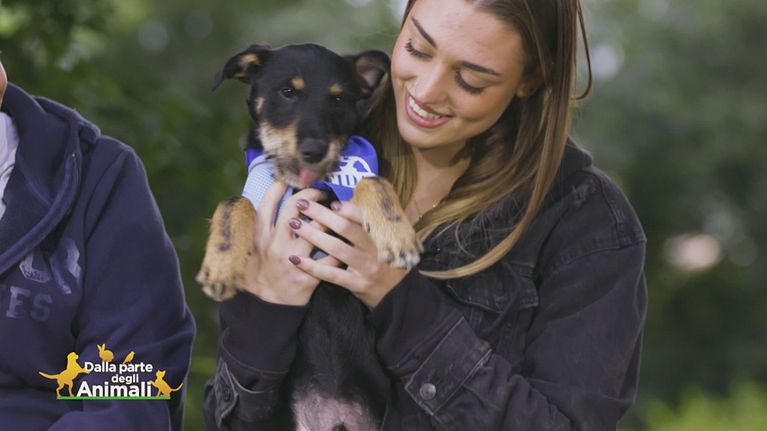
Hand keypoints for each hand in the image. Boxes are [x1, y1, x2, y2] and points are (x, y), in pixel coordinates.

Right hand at [244, 183, 340, 305]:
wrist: (268, 306)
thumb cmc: (263, 273)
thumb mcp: (256, 248)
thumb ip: (264, 227)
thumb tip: (275, 203)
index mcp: (261, 238)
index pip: (266, 206)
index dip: (277, 189)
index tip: (287, 180)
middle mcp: (275, 246)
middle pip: (293, 211)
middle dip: (310, 195)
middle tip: (321, 190)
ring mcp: (292, 261)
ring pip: (316, 230)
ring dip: (329, 218)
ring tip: (337, 210)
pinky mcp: (307, 277)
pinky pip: (330, 258)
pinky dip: (339, 248)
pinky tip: (346, 239)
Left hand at [287, 199, 410, 308]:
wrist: (398, 294)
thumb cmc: (388, 263)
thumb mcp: (389, 240)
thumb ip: (373, 223)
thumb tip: (352, 201)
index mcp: (382, 235)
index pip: (363, 216)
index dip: (346, 207)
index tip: (329, 200)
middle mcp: (375, 249)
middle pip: (345, 228)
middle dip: (321, 214)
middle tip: (302, 204)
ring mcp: (366, 267)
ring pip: (336, 248)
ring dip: (312, 234)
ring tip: (294, 224)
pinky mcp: (357, 284)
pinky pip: (331, 274)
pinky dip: (312, 266)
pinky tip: (296, 259)